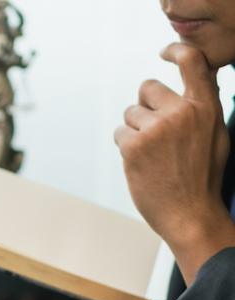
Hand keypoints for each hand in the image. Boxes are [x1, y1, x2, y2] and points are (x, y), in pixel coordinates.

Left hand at [114, 42, 234, 282]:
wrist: (190, 214)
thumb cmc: (202, 177)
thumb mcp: (216, 135)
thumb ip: (203, 106)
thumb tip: (197, 76)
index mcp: (207, 107)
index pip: (192, 62)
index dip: (176, 50)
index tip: (165, 52)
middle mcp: (182, 112)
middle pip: (147, 88)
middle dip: (145, 105)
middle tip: (153, 130)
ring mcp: (156, 128)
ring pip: (130, 113)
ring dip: (134, 130)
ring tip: (152, 154)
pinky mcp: (134, 145)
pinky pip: (119, 133)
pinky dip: (125, 146)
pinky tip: (141, 163)